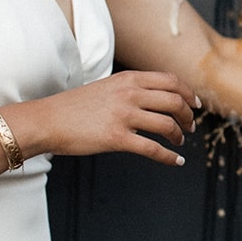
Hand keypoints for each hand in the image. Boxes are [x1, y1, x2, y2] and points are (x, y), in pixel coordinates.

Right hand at [7, 72, 198, 165]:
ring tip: (179, 142)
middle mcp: (129, 94)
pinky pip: (153, 149)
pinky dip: (169, 157)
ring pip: (167, 125)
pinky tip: (176, 161)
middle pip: (175, 101)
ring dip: (179, 135)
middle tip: (189, 126)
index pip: (170, 81)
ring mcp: (124, 116)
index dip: (188, 93)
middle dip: (188, 116)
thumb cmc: (74, 107)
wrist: (47, 121)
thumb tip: (153, 97)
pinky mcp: (117, 138)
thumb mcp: (105, 87)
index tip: (195, 104)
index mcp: (128, 79)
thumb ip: (129, 89)